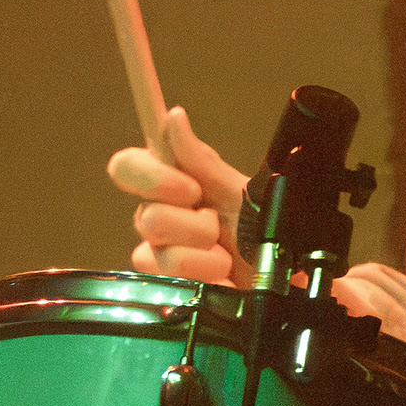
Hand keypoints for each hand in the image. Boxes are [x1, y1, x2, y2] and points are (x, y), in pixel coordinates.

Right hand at [106, 106, 251, 285]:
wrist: (279, 274)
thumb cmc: (258, 228)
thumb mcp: (236, 191)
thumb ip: (201, 161)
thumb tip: (173, 117)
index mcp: (169, 184)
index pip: (126, 168)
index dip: (150, 178)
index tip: (190, 189)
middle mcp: (157, 217)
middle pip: (147, 218)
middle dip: (195, 226)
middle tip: (220, 227)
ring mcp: (159, 254)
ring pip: (160, 254)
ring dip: (205, 256)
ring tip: (228, 258)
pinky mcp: (167, 287)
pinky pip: (171, 281)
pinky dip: (207, 279)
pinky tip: (222, 279)